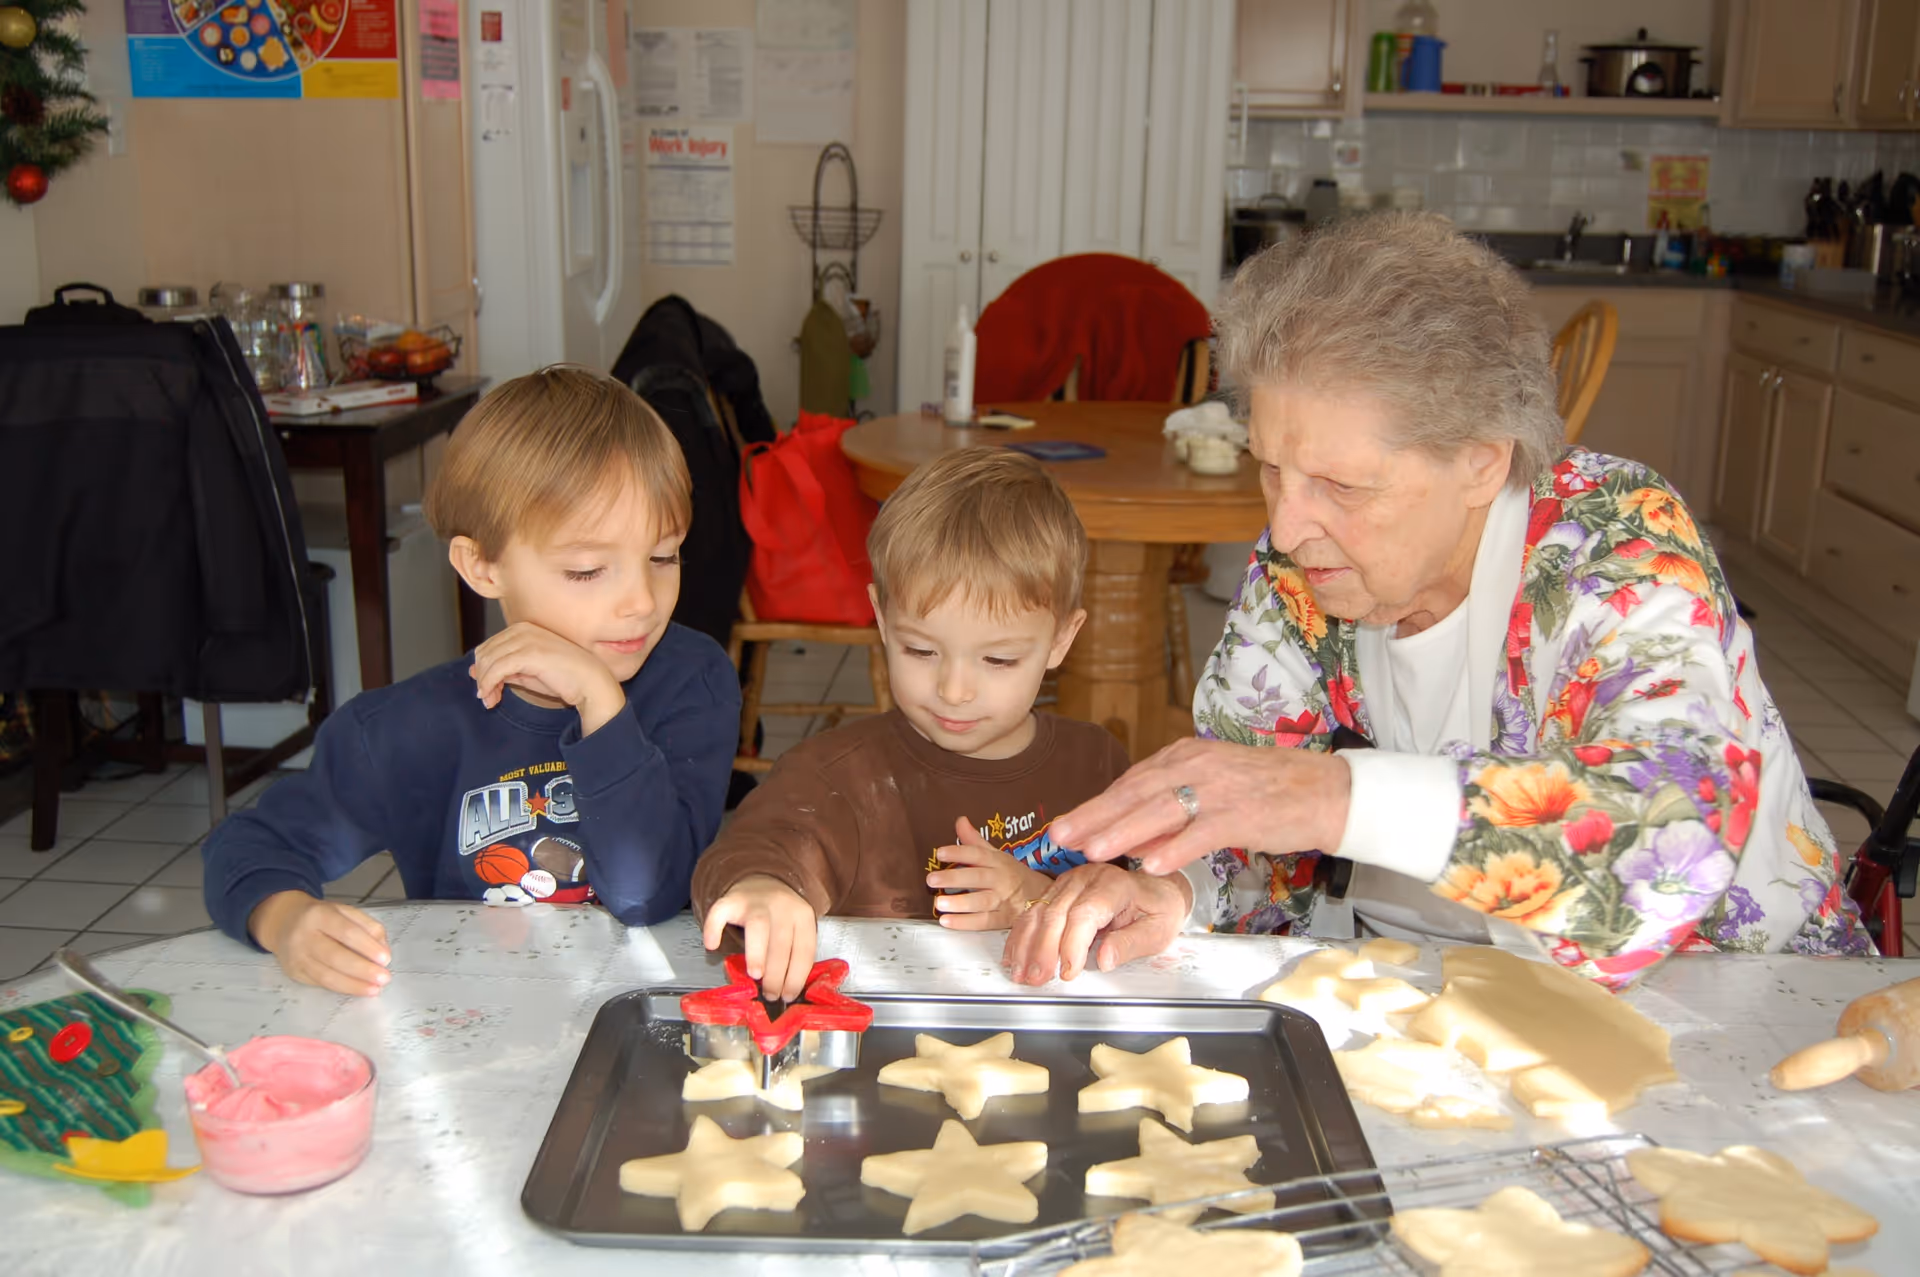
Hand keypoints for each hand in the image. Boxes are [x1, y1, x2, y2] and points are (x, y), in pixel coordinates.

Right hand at [249, 890, 391, 997]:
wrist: (283, 921)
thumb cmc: (321, 917)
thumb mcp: (344, 911)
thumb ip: (367, 926)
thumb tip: (383, 951)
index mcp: (319, 914)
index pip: (346, 932)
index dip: (367, 947)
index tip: (386, 959)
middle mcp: (304, 936)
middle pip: (335, 957)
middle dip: (362, 970)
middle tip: (384, 978)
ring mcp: (296, 956)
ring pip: (326, 975)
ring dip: (353, 985)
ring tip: (374, 989)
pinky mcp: (294, 972)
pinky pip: (320, 983)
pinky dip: (342, 988)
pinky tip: (357, 989)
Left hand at [469, 621, 625, 735]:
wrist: (591, 683)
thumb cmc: (564, 678)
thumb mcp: (528, 672)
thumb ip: (504, 669)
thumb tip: (475, 671)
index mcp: (523, 628)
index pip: (489, 646)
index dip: (483, 669)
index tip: (486, 689)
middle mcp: (522, 629)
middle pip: (485, 652)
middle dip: (481, 677)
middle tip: (487, 698)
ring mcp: (526, 639)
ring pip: (488, 661)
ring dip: (484, 684)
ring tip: (490, 700)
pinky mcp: (529, 653)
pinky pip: (497, 669)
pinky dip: (489, 684)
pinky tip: (492, 697)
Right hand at [700, 874, 818, 1000]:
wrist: (762, 879)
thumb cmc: (779, 916)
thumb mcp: (796, 928)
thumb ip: (793, 952)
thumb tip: (786, 991)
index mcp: (803, 916)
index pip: (803, 949)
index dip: (797, 976)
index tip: (789, 995)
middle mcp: (782, 905)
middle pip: (781, 942)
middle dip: (777, 973)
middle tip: (771, 994)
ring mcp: (755, 901)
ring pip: (758, 927)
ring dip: (757, 953)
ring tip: (754, 976)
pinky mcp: (731, 899)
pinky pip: (720, 912)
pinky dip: (714, 928)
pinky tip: (711, 945)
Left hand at [927, 816, 1051, 931]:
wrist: (1044, 897)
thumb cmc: (1013, 875)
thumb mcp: (997, 856)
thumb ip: (975, 840)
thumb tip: (960, 820)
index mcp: (999, 862)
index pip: (978, 854)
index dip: (959, 853)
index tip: (940, 853)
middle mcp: (1001, 880)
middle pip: (978, 878)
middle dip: (954, 878)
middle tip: (931, 879)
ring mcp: (1003, 901)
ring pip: (981, 902)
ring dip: (959, 903)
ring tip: (939, 903)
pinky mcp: (1003, 920)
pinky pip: (984, 922)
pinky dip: (965, 923)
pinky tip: (947, 921)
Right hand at [1000, 864, 1192, 985]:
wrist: (1157, 890)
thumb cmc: (1159, 910)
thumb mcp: (1157, 931)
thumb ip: (1130, 944)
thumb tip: (1105, 960)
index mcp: (1115, 885)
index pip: (1085, 913)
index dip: (1072, 944)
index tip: (1068, 971)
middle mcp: (1088, 878)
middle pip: (1056, 912)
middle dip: (1043, 949)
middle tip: (1037, 978)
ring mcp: (1070, 882)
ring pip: (1039, 911)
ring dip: (1026, 944)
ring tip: (1021, 972)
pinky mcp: (1058, 890)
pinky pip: (1034, 910)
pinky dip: (1021, 935)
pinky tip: (1014, 955)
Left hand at [1050, 738, 1350, 874]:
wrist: (1325, 790)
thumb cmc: (1267, 793)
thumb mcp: (1211, 791)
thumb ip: (1171, 814)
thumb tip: (1131, 843)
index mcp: (1185, 756)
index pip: (1131, 782)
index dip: (1096, 805)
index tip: (1065, 825)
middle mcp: (1197, 765)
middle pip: (1136, 792)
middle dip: (1095, 816)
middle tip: (1060, 836)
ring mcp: (1220, 788)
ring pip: (1161, 809)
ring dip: (1123, 830)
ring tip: (1093, 850)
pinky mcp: (1243, 813)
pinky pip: (1202, 831)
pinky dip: (1175, 847)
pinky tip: (1151, 864)